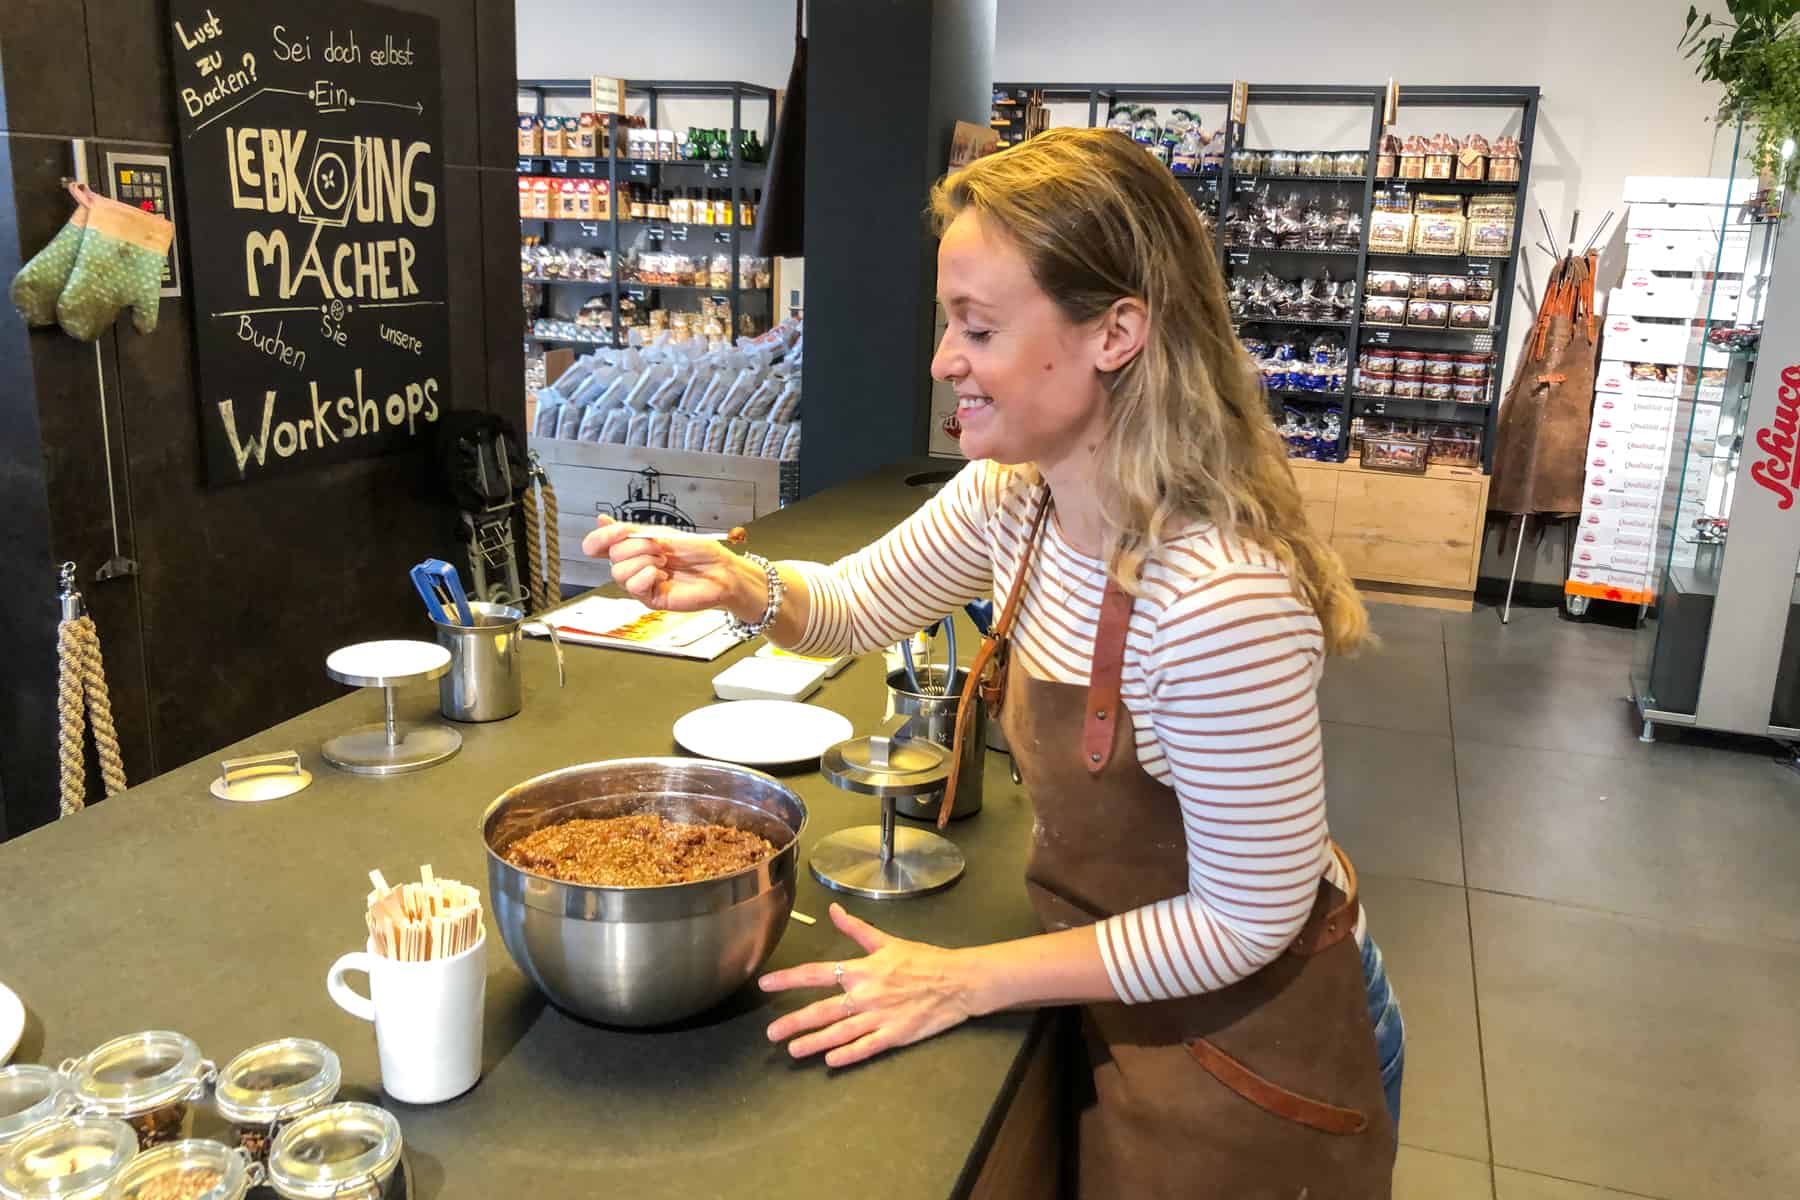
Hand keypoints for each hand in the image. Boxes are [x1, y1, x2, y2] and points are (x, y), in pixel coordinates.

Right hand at [580, 515, 754, 614]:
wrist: (721, 570)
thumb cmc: (699, 552)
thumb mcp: (662, 533)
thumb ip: (629, 530)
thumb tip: (601, 520)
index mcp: (634, 548)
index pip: (598, 544)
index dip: (602, 537)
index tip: (620, 531)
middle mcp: (634, 565)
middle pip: (612, 555)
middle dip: (637, 546)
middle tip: (661, 548)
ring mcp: (641, 583)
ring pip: (619, 572)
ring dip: (644, 561)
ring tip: (664, 563)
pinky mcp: (650, 598)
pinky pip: (633, 586)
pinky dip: (647, 576)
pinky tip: (663, 576)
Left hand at [760, 903, 976, 1067]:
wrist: (958, 981)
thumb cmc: (923, 959)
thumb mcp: (887, 940)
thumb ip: (856, 928)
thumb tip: (832, 909)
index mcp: (861, 969)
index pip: (816, 973)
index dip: (788, 979)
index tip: (765, 984)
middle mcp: (865, 995)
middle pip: (821, 1010)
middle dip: (793, 1022)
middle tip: (771, 1034)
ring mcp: (878, 1018)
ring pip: (838, 1033)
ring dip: (813, 1043)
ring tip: (792, 1050)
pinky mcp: (894, 1036)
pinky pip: (865, 1047)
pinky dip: (847, 1055)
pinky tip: (830, 1061)